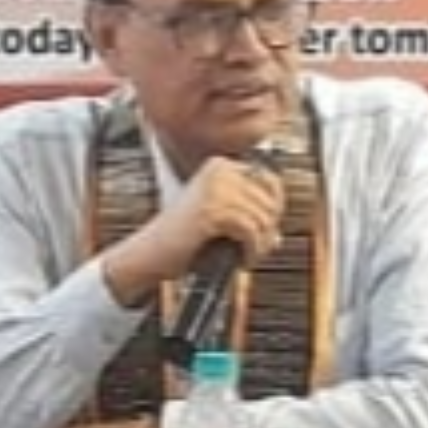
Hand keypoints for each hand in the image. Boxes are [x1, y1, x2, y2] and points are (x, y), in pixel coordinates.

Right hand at [107, 154, 287, 308]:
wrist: (150, 255)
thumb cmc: (183, 241)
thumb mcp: (220, 224)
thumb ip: (249, 223)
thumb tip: (278, 236)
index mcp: (220, 166)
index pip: (269, 180)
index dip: (275, 209)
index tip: (267, 232)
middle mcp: (219, 171)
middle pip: (269, 201)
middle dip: (268, 231)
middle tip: (255, 251)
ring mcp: (214, 188)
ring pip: (263, 218)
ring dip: (261, 245)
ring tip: (246, 257)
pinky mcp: (212, 210)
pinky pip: (251, 231)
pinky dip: (252, 250)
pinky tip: (242, 260)